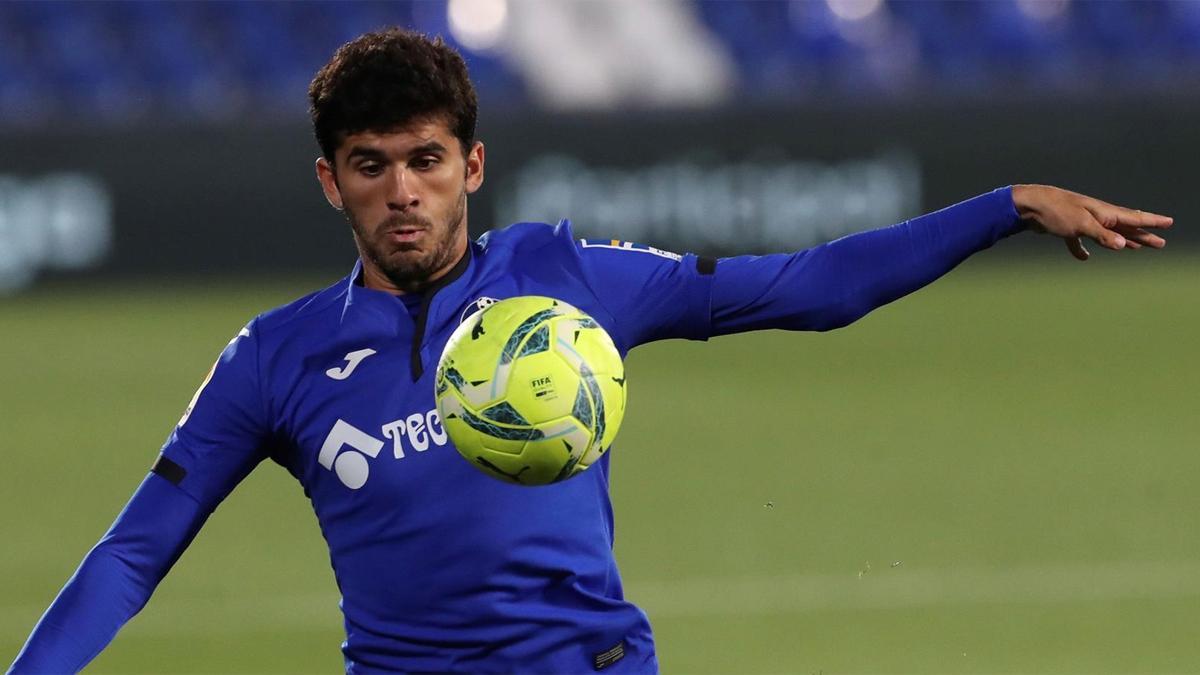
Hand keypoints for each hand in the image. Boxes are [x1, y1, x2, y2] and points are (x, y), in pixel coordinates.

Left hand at [1012, 184, 1172, 260]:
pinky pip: (1079, 241)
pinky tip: (1084, 258)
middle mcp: (1096, 216)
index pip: (1133, 218)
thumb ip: (1102, 235)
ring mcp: (1082, 221)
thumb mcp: (1081, 224)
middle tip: (1160, 243)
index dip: (1152, 222)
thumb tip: (1123, 245)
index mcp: (1104, 213)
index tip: (1169, 223)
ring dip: (1121, 241)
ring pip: (1107, 234)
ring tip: (1136, 247)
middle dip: (1143, 235)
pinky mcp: (1067, 228)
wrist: (1029, 206)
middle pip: (1125, 227)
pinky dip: (1082, 249)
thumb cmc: (1056, 211)